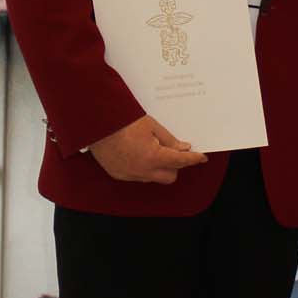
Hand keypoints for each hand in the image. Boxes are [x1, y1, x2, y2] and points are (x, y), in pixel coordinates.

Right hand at [89, 114, 207, 184]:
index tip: (201, 158)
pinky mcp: (118, 175)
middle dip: (174, 165)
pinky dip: (142, 168)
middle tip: (173, 151)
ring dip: (158, 168)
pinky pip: (138, 176)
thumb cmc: (123, 120)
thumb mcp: (151, 125)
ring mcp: (129, 174)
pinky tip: (137, 154)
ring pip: (153, 177)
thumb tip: (183, 148)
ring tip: (151, 150)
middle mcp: (142, 170)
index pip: (180, 161)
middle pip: (170, 176)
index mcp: (153, 156)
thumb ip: (169, 140)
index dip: (193, 159)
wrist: (96, 123)